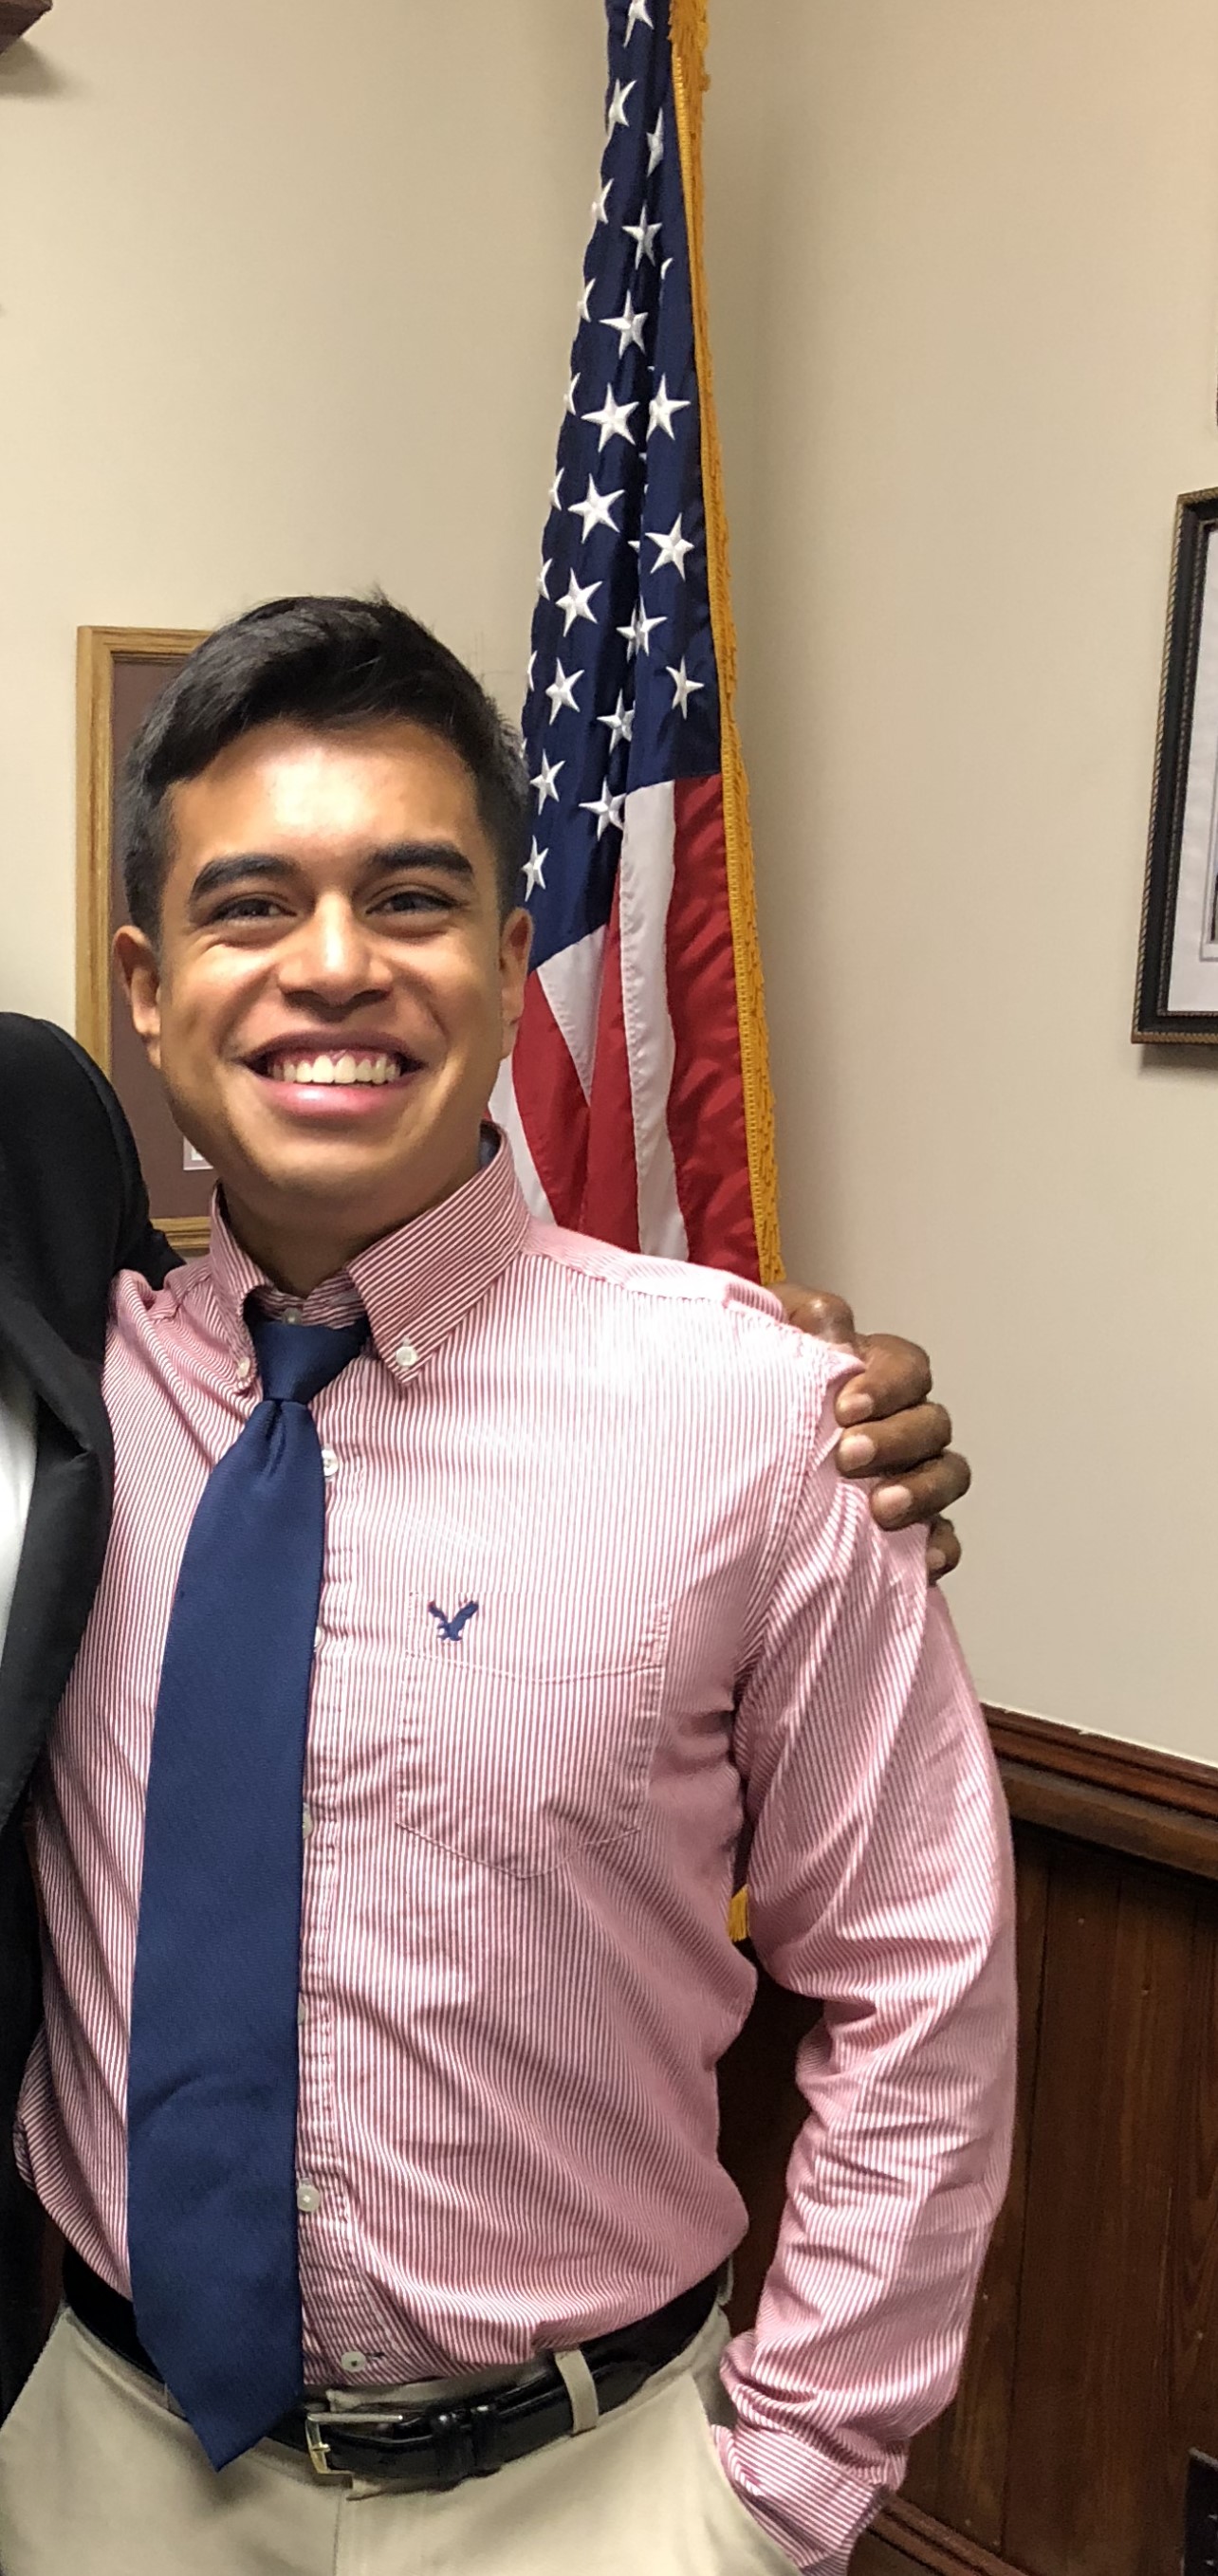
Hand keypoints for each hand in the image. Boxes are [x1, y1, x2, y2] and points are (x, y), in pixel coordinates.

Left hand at [771, 1283, 970, 1579]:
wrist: (723, 1454)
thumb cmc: (757, 1384)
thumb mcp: (773, 1332)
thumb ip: (808, 1318)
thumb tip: (836, 1333)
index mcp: (876, 1375)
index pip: (908, 1369)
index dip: (887, 1385)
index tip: (845, 1406)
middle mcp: (902, 1424)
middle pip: (932, 1424)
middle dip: (895, 1440)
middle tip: (848, 1456)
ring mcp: (911, 1475)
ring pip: (947, 1476)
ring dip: (922, 1491)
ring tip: (881, 1509)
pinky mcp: (908, 1529)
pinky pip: (943, 1537)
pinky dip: (940, 1547)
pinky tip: (922, 1561)